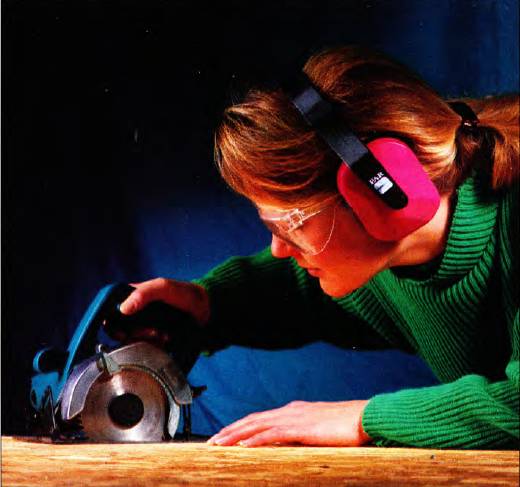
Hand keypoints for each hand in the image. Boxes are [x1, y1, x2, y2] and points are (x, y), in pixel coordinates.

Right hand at [110, 278, 209, 343]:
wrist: (207, 310)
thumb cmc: (185, 293)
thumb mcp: (164, 287)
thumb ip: (144, 293)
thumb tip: (123, 308)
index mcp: (133, 297)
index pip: (110, 312)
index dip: (111, 323)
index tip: (121, 330)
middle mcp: (136, 313)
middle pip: (118, 330)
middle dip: (132, 334)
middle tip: (148, 332)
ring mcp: (145, 326)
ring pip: (131, 341)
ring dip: (144, 340)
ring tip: (161, 335)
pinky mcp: (154, 338)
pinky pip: (145, 348)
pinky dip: (153, 346)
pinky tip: (165, 340)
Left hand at [207, 400, 370, 446]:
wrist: (365, 417)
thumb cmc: (347, 426)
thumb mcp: (320, 430)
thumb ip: (304, 435)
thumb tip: (290, 445)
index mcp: (294, 411)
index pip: (260, 418)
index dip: (241, 426)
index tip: (225, 436)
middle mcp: (290, 411)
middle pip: (252, 420)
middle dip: (230, 430)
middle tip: (212, 442)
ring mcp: (294, 418)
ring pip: (256, 425)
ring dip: (235, 435)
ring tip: (218, 444)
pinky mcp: (301, 428)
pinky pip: (273, 434)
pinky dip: (255, 440)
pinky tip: (243, 447)